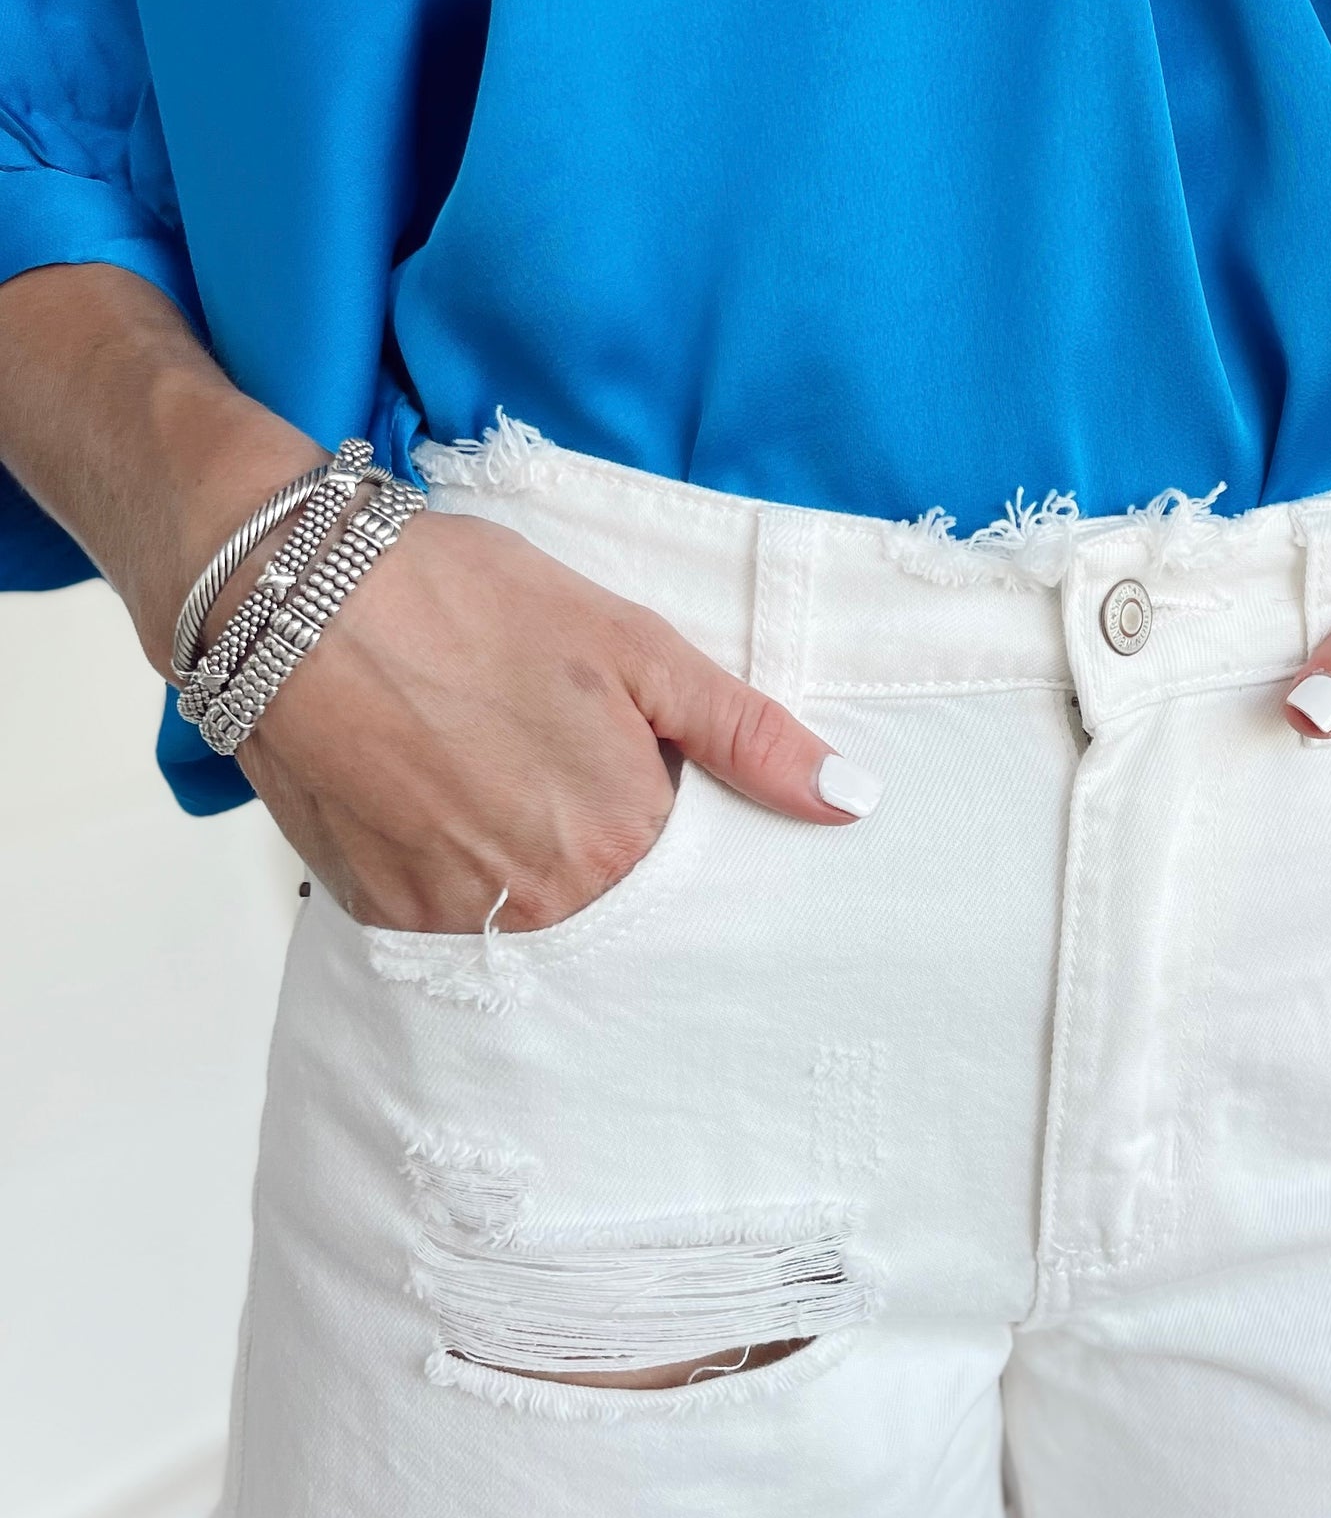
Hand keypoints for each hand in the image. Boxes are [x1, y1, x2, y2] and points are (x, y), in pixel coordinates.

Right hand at [231, 507, 868, 931]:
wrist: (291, 598)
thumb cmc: (468, 604)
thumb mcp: (634, 647)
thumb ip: (747, 735)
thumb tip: (852, 801)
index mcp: (623, 846)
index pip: (694, 881)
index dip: (682, 824)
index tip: (659, 781)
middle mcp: (543, 907)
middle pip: (615, 905)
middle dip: (611, 848)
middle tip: (564, 763)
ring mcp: (454, 918)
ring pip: (533, 914)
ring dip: (533, 861)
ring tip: (497, 764)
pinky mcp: (381, 912)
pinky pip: (454, 917)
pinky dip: (462, 867)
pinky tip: (445, 792)